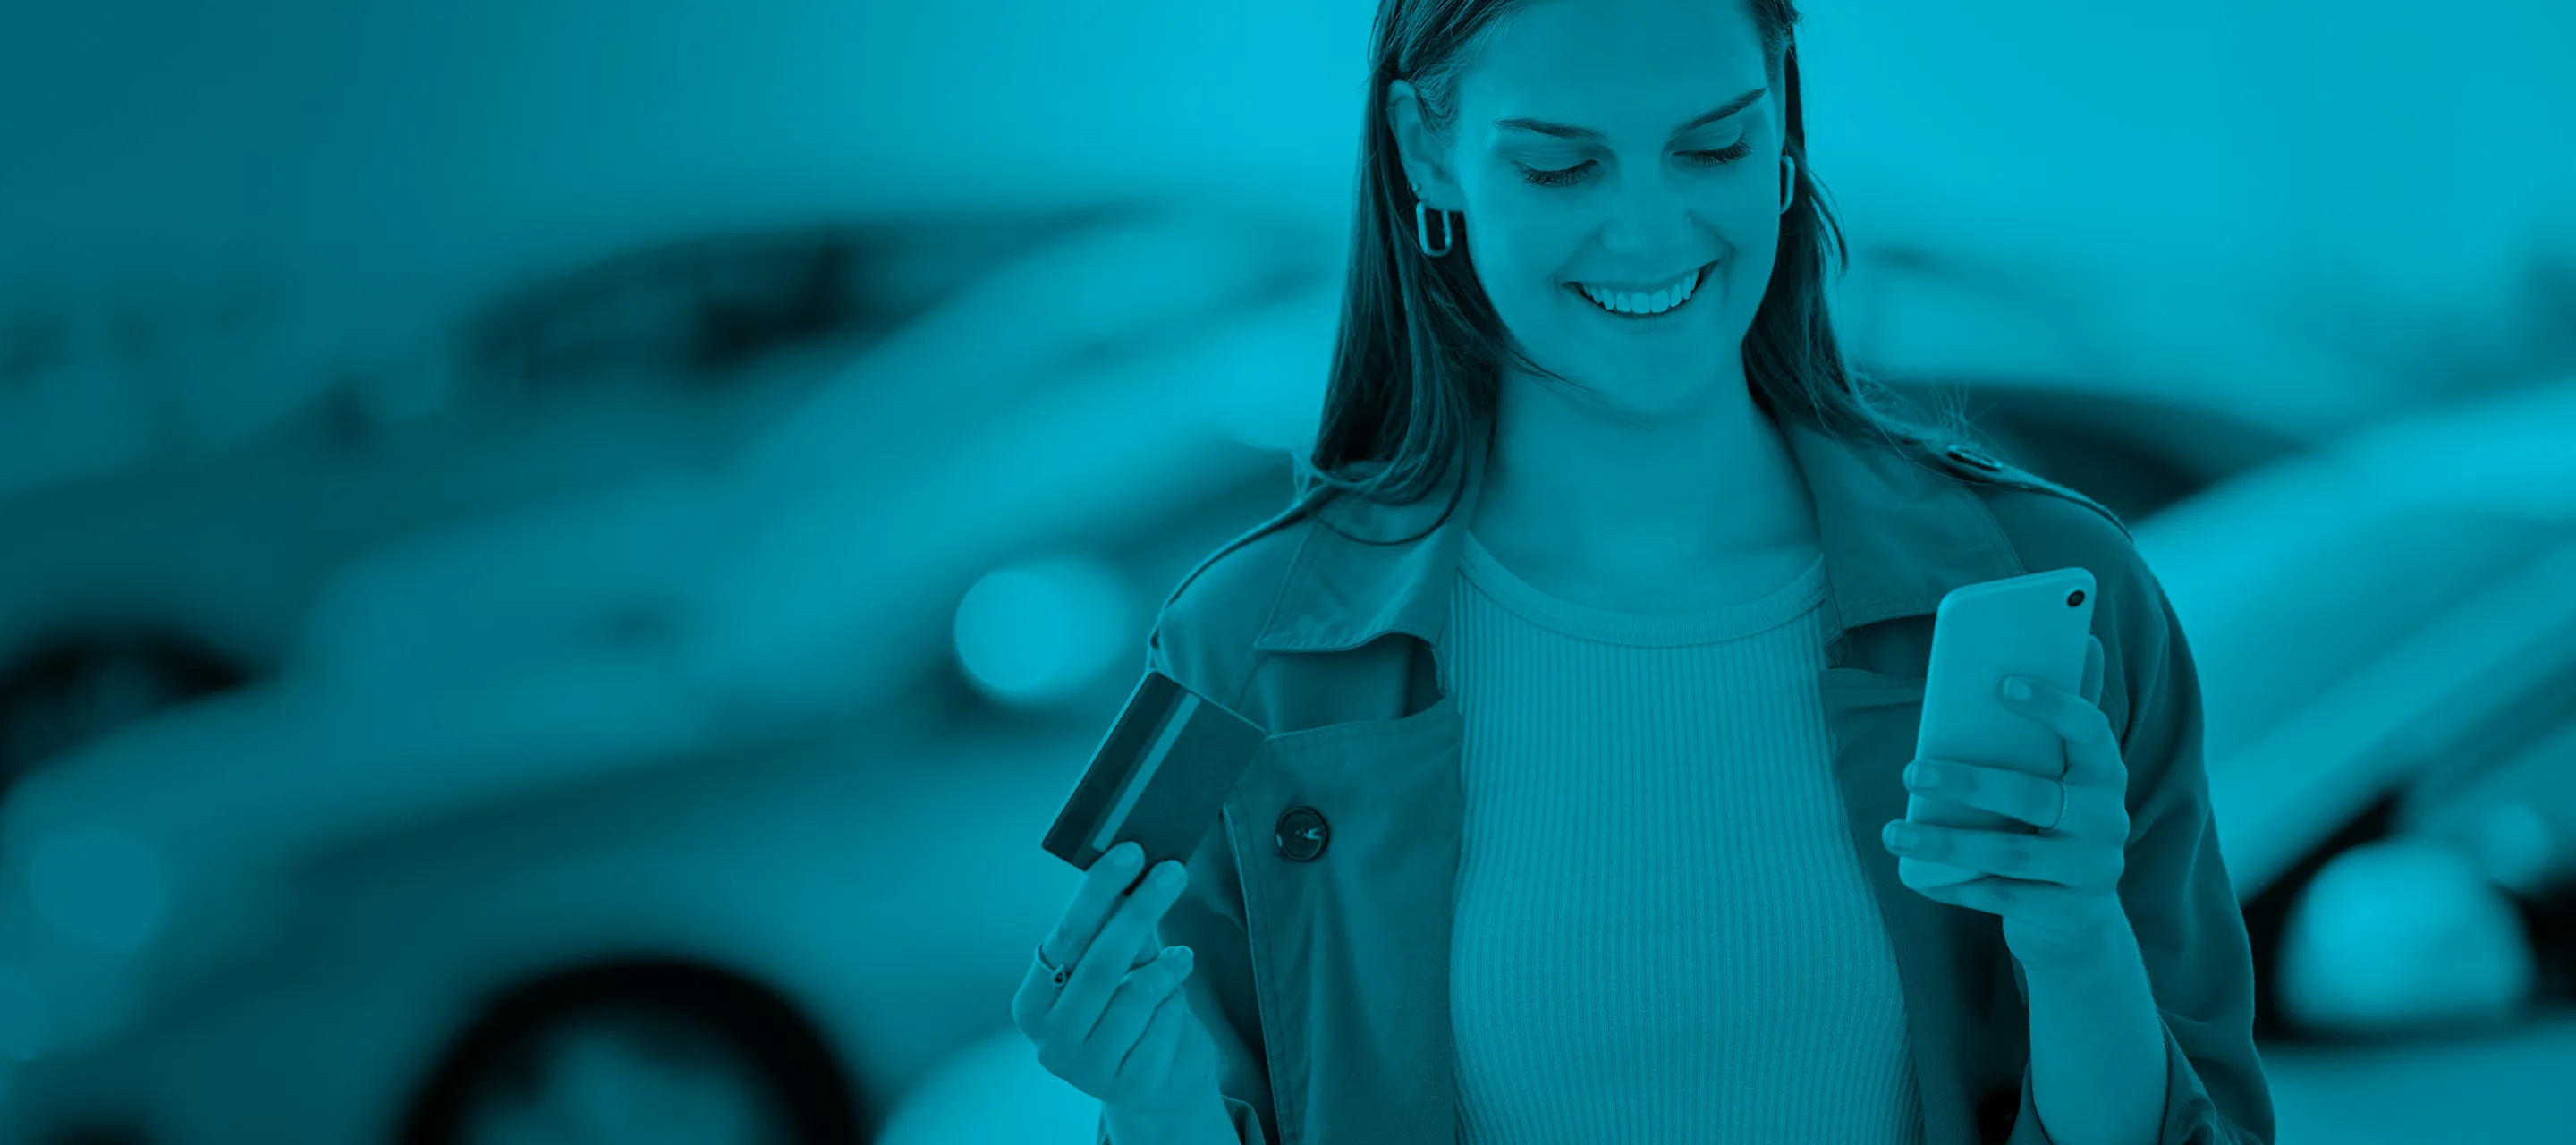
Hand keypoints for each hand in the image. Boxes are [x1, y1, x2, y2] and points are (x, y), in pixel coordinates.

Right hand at [1011, 842, 1222, 1121]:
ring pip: (1135, 996)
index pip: (1065, 936)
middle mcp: (1050, 1040)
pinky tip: (1175, 1006)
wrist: (1162, 1083)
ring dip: (1166, 970)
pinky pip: (1163, 1027)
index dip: (1097, 892)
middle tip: (1172, 872)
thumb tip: (1131, 863)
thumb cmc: (1134, 1013)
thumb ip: (1115, 926)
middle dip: (1140, 911)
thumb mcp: (1119, 967)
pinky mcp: (1130, 1088)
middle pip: (1099, 964)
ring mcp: (1086, 1070)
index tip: (1130, 852)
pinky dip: (1176, 1008)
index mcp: (1033, 1003)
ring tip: (1181, 958)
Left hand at [1883, 663, 2134, 968]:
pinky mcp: (2069, 915)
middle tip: (1912, 771)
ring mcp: (2092, 870)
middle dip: (1968, 782)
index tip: (2003, 683)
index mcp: (2104, 774)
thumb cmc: (2052, 829)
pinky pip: (2003, 898)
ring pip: (2009, 854)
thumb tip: (2057, 647)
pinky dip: (1956, 886)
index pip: (2090, 730)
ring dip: (1945, 842)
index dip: (2053, 705)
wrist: (2078, 923)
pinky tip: (1917, 875)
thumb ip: (2051, 728)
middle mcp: (2107, 820)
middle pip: (2034, 795)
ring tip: (1893, 832)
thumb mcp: (2058, 781)